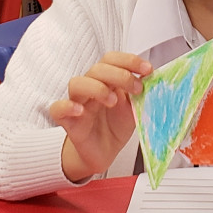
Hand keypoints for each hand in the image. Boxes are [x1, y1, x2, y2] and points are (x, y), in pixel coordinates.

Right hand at [49, 53, 149, 181]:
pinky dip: (67, 106)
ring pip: (77, 83)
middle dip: (119, 75)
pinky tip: (80, 110)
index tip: (147, 70)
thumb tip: (155, 80)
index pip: (112, 59)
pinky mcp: (67, 121)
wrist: (104, 152)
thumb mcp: (134, 107)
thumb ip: (140, 94)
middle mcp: (91, 87)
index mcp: (106, 80)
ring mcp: (77, 102)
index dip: (129, 60)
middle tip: (136, 88)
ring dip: (97, 87)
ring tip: (112, 100)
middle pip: (97, 69)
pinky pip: (57, 108)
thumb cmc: (116, 126)